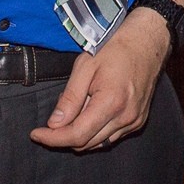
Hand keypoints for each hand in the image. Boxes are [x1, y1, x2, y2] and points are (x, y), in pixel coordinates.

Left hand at [29, 11, 166, 150]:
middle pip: (86, 143)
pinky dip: (96, 130)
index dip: (52, 138)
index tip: (36, 133)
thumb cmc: (116, 46)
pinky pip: (111, 136)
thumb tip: (54, 124)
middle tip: (53, 119)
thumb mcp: (86, 65)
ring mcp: (134, 121)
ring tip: (77, 108)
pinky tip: (93, 110)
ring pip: (98, 143)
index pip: (76, 135)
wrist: (148, 39)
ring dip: (81, 134)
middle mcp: (126, 117)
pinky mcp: (138, 120)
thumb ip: (69, 98)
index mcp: (112, 102)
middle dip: (64, 136)